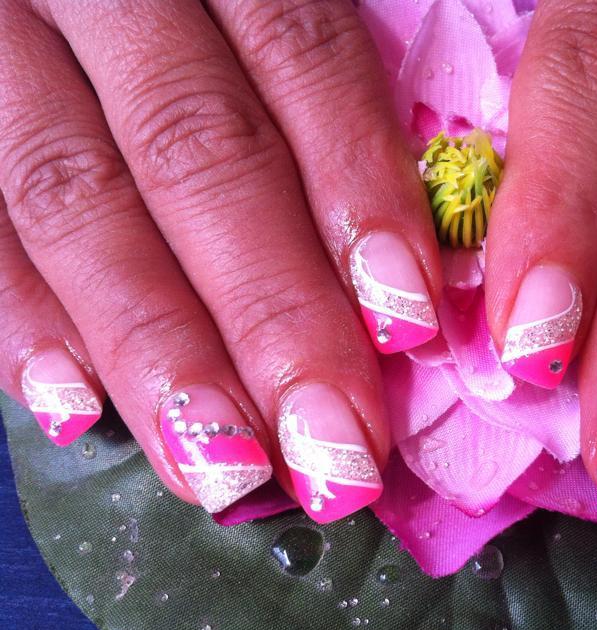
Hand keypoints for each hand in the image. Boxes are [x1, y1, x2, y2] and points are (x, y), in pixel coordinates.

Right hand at [0, 1, 444, 520]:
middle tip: (337, 450)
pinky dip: (18, 317)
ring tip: (225, 469)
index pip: (303, 59)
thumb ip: (318, 94)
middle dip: (273, 312)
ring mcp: (0, 39)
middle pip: (197, 152)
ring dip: (157, 349)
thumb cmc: (200, 0)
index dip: (359, 194)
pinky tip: (74, 412)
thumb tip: (400, 280)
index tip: (409, 325)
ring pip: (75, 197)